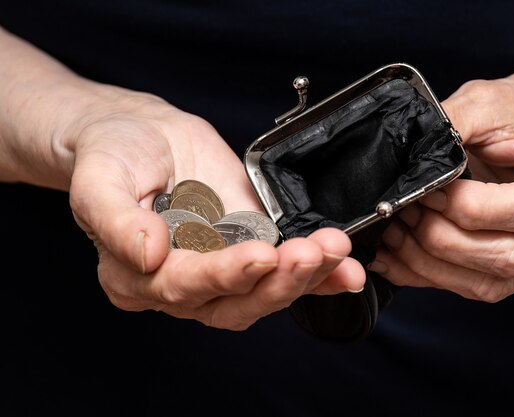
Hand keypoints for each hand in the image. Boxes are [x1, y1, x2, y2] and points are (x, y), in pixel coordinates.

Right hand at [66, 88, 364, 329]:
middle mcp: (182, 285)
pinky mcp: (251, 248)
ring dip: (305, 277)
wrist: (144, 135)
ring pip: (265, 292)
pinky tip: (346, 270)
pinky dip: (318, 276)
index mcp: (136, 277)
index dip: (224, 275)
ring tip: (334, 250)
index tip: (260, 255)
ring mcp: (221, 269)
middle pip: (233, 303)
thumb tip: (147, 255)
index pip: (184, 287)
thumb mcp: (98, 180)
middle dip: (277, 282)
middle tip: (311, 254)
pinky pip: (285, 271)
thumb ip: (116, 221)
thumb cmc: (113, 155)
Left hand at [369, 68, 513, 301]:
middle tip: (406, 208)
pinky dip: (427, 275)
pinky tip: (397, 255)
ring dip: (429, 261)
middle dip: (441, 237)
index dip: (473, 207)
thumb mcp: (489, 99)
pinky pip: (473, 287)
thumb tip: (403, 157)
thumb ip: (452, 125)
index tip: (434, 189)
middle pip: (509, 256)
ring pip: (489, 283)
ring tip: (395, 231)